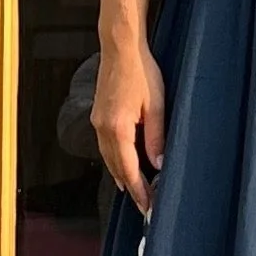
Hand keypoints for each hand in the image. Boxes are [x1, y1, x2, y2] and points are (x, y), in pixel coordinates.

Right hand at [93, 35, 166, 214]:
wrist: (120, 48)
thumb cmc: (141, 72)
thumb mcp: (155, 105)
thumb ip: (156, 137)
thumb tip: (158, 165)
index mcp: (117, 129)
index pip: (128, 170)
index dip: (138, 191)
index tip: (147, 207)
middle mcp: (103, 129)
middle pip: (115, 169)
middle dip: (130, 188)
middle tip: (145, 205)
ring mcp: (97, 122)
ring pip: (108, 159)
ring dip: (122, 176)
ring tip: (136, 192)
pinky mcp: (98, 116)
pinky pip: (105, 147)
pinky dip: (115, 161)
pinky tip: (124, 165)